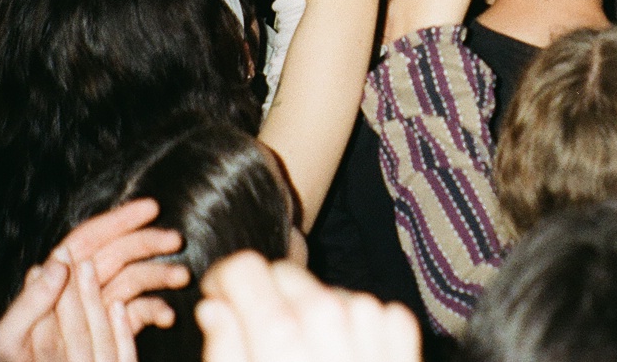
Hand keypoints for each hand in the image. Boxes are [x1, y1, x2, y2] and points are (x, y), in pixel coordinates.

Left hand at [0, 199, 189, 361]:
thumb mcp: (6, 338)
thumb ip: (29, 303)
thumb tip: (59, 264)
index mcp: (56, 282)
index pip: (89, 240)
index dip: (119, 220)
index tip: (149, 209)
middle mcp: (80, 289)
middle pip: (118, 254)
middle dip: (148, 243)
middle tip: (175, 240)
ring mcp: (98, 308)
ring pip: (134, 280)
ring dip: (159, 275)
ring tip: (182, 277)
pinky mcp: (112, 331)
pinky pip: (139, 313)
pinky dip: (155, 311)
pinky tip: (167, 317)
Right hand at [196, 252, 420, 361]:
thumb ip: (224, 350)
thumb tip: (216, 308)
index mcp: (280, 331)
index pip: (245, 267)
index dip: (225, 283)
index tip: (221, 302)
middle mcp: (327, 313)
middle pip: (284, 275)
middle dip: (266, 299)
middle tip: (263, 345)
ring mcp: (368, 319)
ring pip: (325, 291)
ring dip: (312, 315)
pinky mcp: (400, 330)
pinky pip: (366, 309)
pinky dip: (352, 327)